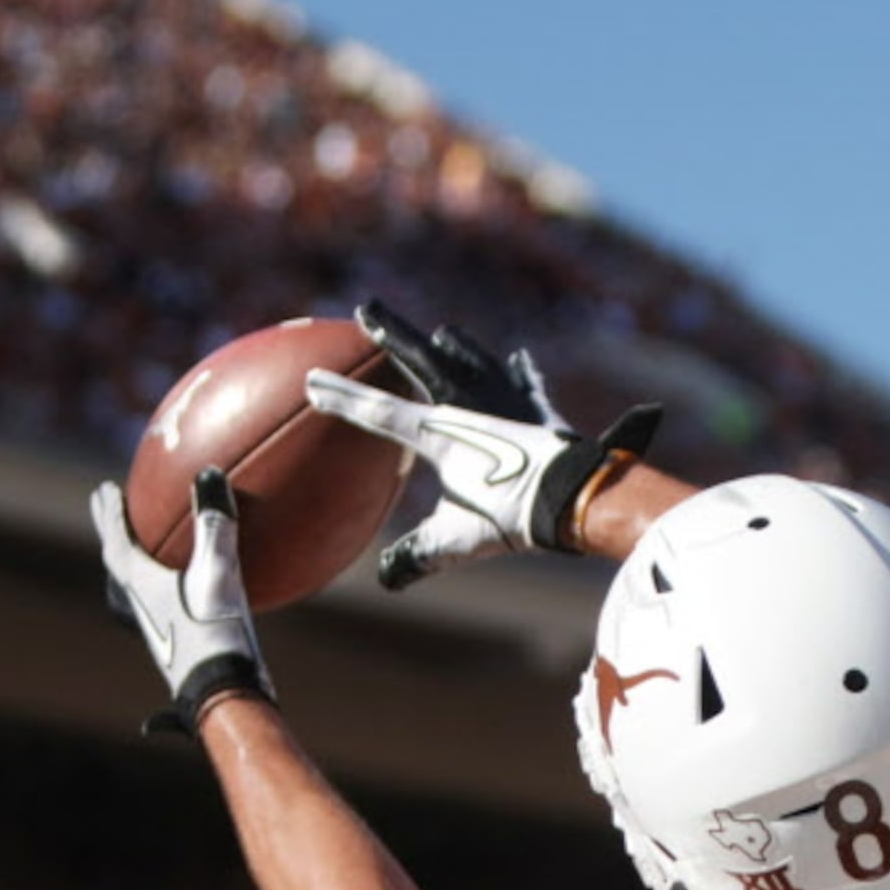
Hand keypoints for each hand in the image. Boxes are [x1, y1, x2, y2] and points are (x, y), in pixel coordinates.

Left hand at [93, 469, 271, 736]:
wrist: (222, 693)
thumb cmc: (213, 633)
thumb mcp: (217, 573)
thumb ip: (213, 524)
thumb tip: (209, 474)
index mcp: (138, 587)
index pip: (115, 543)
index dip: (110, 514)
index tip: (105, 491)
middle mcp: (140, 608)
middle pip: (115, 564)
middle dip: (111, 535)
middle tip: (104, 510)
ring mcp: (156, 630)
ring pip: (129, 591)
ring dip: (127, 565)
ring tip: (134, 551)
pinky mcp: (176, 645)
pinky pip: (159, 606)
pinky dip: (162, 589)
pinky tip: (186, 593)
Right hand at [304, 303, 661, 588]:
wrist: (576, 497)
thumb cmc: (513, 517)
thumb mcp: (457, 541)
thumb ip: (419, 556)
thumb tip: (389, 579)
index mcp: (439, 432)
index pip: (379, 412)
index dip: (343, 398)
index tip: (312, 380)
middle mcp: (468, 404)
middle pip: (421, 357)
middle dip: (390, 332)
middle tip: (367, 309)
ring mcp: (505, 400)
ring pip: (471, 358)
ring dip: (454, 346)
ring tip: (442, 335)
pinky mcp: (539, 409)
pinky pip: (524, 382)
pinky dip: (519, 373)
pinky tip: (518, 359)